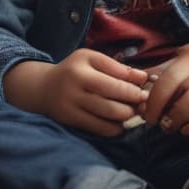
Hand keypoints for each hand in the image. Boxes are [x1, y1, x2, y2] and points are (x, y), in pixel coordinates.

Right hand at [6, 49, 149, 137]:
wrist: (43, 88)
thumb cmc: (74, 70)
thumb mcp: (91, 59)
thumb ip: (117, 67)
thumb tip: (143, 77)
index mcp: (82, 66)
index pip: (115, 77)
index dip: (134, 85)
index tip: (145, 89)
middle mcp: (75, 85)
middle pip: (113, 97)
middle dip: (133, 102)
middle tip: (143, 103)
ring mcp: (71, 105)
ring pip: (108, 115)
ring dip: (127, 116)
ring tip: (133, 112)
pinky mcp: (71, 120)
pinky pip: (100, 128)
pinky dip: (115, 128)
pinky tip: (120, 123)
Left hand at [140, 42, 188, 135]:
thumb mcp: (187, 59)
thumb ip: (163, 70)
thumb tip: (136, 85)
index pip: (166, 80)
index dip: (153, 100)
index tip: (146, 114)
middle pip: (178, 94)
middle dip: (162, 113)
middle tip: (156, 123)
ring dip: (176, 122)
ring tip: (170, 127)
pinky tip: (186, 129)